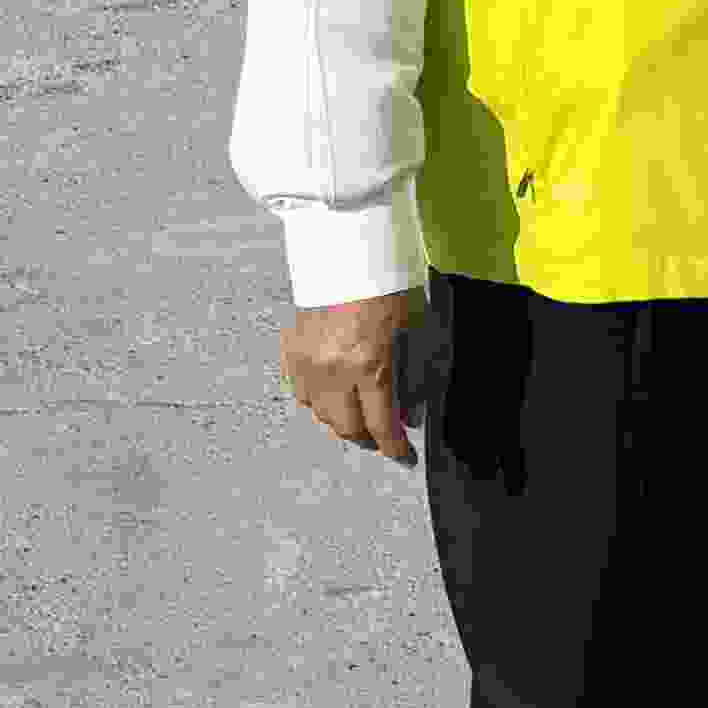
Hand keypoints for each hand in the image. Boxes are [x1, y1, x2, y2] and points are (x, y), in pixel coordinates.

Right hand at [282, 288, 418, 461]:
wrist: (351, 251)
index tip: (402, 457)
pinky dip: (316, 399)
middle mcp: (332, 370)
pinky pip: (300, 390)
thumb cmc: (391, 287)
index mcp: (368, 365)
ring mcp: (306, 361)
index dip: (392, 445)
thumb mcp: (416, 332)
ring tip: (356, 417)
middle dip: (365, 437)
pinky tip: (331, 395)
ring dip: (339, 419)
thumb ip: (413, 377)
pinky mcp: (290, 348)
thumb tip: (411, 412)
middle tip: (379, 438)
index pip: (380, 423)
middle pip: (344, 426)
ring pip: (318, 413)